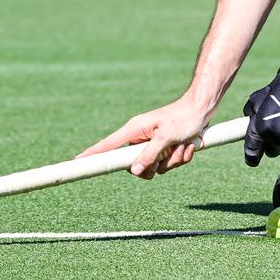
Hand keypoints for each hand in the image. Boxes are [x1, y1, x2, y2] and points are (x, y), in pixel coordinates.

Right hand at [79, 95, 211, 179]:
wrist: (203, 108)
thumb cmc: (184, 117)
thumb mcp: (167, 137)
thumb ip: (150, 154)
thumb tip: (134, 171)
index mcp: (134, 130)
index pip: (107, 145)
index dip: (92, 155)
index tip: (76, 162)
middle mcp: (140, 138)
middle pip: (135, 166)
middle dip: (156, 165)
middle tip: (169, 152)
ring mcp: (152, 145)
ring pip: (155, 168)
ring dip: (173, 161)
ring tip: (182, 145)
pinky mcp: (164, 149)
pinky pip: (168, 165)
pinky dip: (180, 158)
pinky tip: (188, 145)